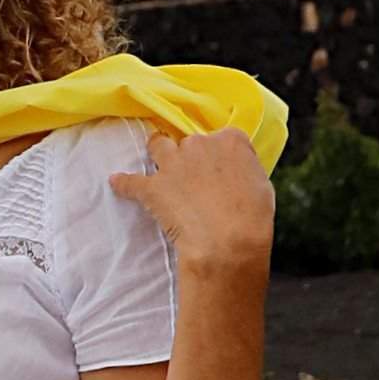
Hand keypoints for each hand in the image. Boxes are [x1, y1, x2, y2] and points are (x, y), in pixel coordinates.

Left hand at [107, 125, 274, 283]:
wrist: (228, 241)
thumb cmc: (253, 217)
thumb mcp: (262, 185)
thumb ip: (245, 170)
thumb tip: (237, 173)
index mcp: (231, 140)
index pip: (223, 138)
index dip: (220, 155)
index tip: (220, 169)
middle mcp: (199, 144)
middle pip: (190, 143)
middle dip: (191, 157)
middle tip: (194, 179)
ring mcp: (173, 164)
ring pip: (157, 145)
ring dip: (157, 152)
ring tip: (156, 164)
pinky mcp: (153, 187)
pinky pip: (130, 182)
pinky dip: (123, 183)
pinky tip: (116, 182)